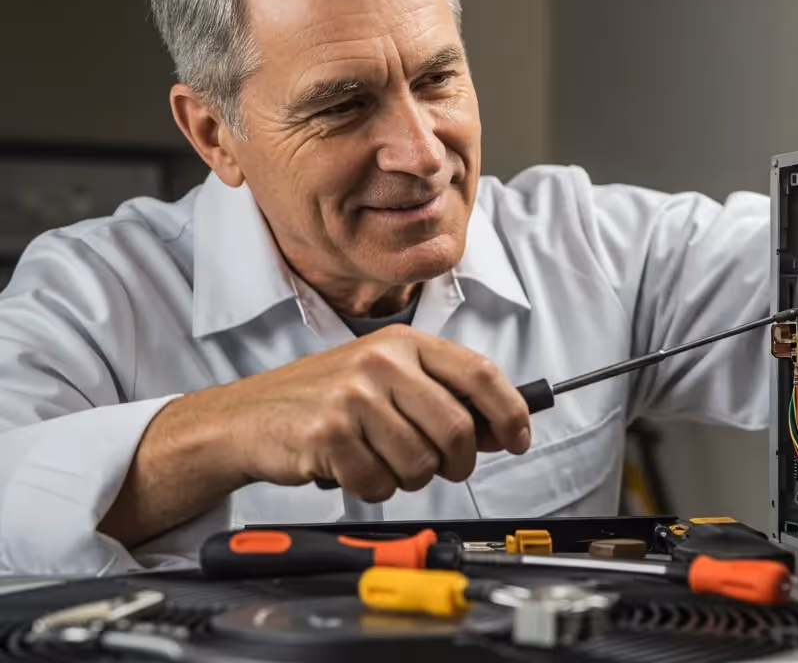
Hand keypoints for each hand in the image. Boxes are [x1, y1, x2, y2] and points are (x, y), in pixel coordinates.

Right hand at [193, 324, 531, 501]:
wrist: (245, 417)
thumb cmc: (323, 399)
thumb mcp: (386, 378)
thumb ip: (441, 395)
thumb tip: (500, 427)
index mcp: (404, 342)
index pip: (480, 373)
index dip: (510, 411)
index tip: (519, 438)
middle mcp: (381, 362)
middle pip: (457, 428)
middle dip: (458, 462)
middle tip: (442, 467)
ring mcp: (353, 396)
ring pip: (421, 462)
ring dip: (410, 478)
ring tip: (383, 461)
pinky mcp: (328, 434)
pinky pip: (380, 483)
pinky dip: (373, 488)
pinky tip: (353, 468)